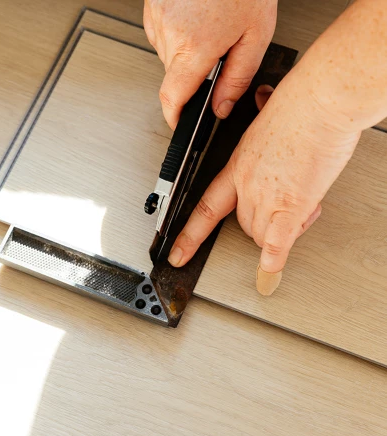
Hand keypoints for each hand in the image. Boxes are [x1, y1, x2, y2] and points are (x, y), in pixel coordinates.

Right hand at [143, 0, 276, 128]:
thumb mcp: (256, 34)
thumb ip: (238, 78)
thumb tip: (222, 107)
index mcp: (194, 46)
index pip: (173, 98)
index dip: (175, 117)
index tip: (179, 123)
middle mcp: (169, 33)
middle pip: (175, 77)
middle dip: (195, 75)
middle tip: (218, 53)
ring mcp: (157, 18)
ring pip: (170, 56)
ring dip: (188, 53)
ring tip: (210, 28)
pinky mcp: (153, 6)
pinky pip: (163, 35)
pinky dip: (179, 35)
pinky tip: (197, 18)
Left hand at [167, 76, 360, 294]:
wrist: (320, 101)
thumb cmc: (300, 106)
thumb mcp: (267, 120)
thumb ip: (264, 123)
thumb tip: (264, 102)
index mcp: (238, 166)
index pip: (206, 208)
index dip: (190, 234)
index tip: (177, 251)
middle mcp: (246, 185)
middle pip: (242, 225)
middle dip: (262, 224)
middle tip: (283, 210)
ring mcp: (265, 197)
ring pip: (260, 235)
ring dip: (279, 231)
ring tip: (301, 210)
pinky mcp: (290, 205)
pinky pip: (276, 242)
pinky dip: (274, 260)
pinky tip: (270, 272)